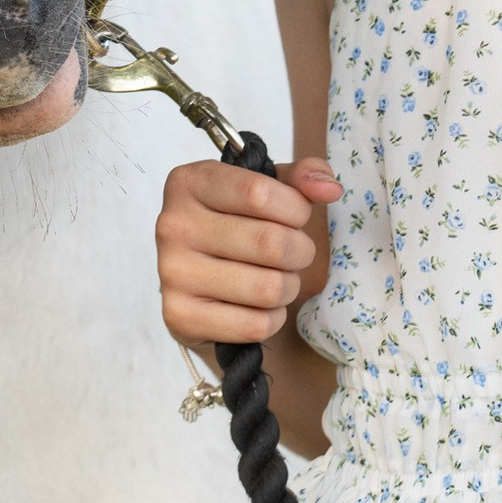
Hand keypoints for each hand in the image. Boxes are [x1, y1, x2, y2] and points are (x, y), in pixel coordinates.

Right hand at [155, 155, 339, 352]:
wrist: (198, 286)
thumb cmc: (237, 228)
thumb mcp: (265, 190)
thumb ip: (300, 178)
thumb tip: (329, 188)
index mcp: (190, 182)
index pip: (259, 192)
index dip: (296, 209)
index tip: (297, 216)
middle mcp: (173, 225)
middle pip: (270, 243)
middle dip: (300, 252)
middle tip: (293, 254)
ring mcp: (172, 273)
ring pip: (268, 288)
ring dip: (287, 287)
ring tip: (275, 279)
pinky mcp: (180, 317)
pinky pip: (255, 324)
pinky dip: (271, 319)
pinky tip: (257, 307)